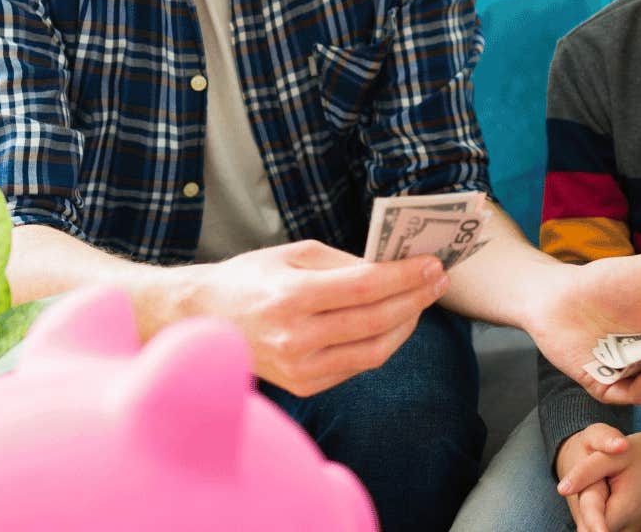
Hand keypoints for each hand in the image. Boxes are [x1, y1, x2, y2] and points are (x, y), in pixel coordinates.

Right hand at [190, 239, 446, 396]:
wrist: (202, 321)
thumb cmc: (250, 279)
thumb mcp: (294, 255)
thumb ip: (345, 262)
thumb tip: (393, 267)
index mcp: (291, 297)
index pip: (365, 287)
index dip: (405, 276)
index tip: (433, 264)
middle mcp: (295, 337)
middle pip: (376, 320)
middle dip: (416, 298)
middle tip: (439, 280)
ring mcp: (299, 368)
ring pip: (375, 351)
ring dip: (407, 325)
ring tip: (421, 302)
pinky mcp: (303, 386)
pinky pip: (358, 366)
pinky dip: (383, 344)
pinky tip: (393, 324)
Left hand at [556, 419, 640, 531]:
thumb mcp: (612, 456)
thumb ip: (586, 472)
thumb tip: (562, 489)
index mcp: (625, 509)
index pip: (591, 528)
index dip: (586, 520)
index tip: (584, 524)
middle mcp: (633, 526)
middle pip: (595, 530)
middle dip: (589, 518)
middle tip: (601, 489)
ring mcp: (638, 530)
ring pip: (605, 529)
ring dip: (599, 518)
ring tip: (609, 492)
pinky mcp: (639, 529)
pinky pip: (616, 528)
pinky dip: (608, 519)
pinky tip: (614, 500)